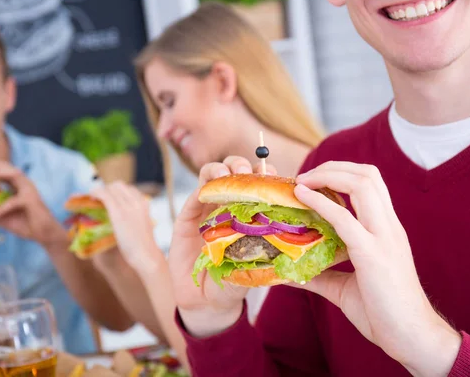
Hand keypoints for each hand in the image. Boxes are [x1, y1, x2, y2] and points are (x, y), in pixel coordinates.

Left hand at [0, 161, 66, 248]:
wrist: (44, 235)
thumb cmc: (25, 224)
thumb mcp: (2, 218)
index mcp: (16, 184)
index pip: (0, 168)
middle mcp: (23, 183)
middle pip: (6, 166)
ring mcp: (28, 190)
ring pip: (13, 174)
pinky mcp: (31, 200)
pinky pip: (13, 201)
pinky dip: (1, 207)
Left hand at [90, 182, 163, 274]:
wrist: (145, 255)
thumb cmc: (144, 246)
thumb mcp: (143, 226)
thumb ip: (136, 217)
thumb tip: (126, 218)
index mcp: (144, 203)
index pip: (129, 189)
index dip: (116, 192)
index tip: (109, 198)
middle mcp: (137, 201)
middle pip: (118, 186)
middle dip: (107, 189)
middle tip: (99, 198)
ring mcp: (128, 206)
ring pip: (111, 188)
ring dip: (100, 191)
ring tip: (93, 198)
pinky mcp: (118, 213)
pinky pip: (105, 196)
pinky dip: (96, 193)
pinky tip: (91, 197)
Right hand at [170, 156, 276, 337]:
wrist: (204, 302)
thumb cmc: (233, 285)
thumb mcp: (252, 272)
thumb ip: (261, 260)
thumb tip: (281, 249)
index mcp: (249, 214)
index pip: (259, 185)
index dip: (266, 176)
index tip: (272, 176)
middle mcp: (229, 206)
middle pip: (236, 173)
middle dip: (241, 166)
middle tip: (245, 173)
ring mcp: (207, 209)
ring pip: (213, 175)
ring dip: (220, 169)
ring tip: (225, 175)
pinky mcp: (188, 217)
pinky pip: (194, 195)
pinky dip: (201, 187)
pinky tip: (207, 190)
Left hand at [292, 161, 459, 376]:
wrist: (412, 337)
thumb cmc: (383, 313)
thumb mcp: (346, 287)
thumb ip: (322, 275)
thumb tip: (292, 274)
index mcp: (386, 229)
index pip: (370, 183)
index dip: (341, 172)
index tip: (313, 179)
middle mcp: (388, 226)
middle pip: (367, 174)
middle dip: (332, 167)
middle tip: (304, 176)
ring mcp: (384, 238)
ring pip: (362, 185)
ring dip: (328, 176)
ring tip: (302, 181)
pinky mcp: (373, 254)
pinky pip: (345, 218)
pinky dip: (321, 202)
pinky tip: (302, 196)